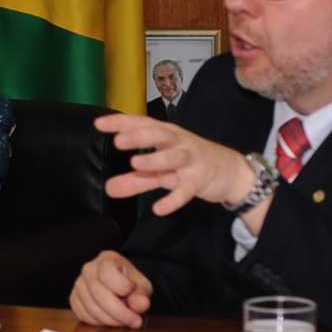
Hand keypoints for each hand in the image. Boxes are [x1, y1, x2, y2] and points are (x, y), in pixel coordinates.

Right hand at [68, 250, 153, 329]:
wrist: (119, 285)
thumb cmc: (129, 283)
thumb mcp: (142, 286)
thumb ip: (142, 294)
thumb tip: (140, 304)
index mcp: (106, 259)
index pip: (108, 275)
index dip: (124, 289)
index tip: (137, 298)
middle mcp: (89, 269)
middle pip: (99, 294)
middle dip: (119, 312)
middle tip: (135, 321)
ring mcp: (79, 285)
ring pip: (91, 308)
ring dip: (111, 320)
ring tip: (125, 321)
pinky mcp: (74, 300)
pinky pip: (84, 316)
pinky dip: (100, 322)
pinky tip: (112, 319)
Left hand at [92, 112, 257, 217]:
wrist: (233, 172)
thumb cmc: (192, 165)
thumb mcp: (162, 171)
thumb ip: (136, 179)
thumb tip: (108, 188)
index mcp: (167, 135)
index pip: (142, 124)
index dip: (121, 123)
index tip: (99, 124)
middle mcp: (179, 144)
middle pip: (159, 135)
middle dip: (139, 137)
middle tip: (118, 141)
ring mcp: (191, 161)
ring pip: (173, 158)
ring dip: (155, 160)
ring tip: (135, 163)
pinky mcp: (201, 180)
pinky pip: (187, 189)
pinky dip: (174, 199)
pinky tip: (159, 209)